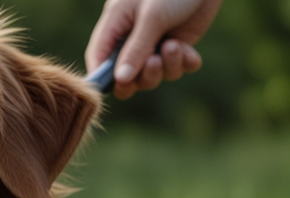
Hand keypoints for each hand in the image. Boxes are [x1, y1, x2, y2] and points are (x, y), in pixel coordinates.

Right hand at [86, 0, 221, 98]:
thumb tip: (120, 80)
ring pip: (154, 75)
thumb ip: (136, 49)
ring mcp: (155, 44)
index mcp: (115, 25)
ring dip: (167, 67)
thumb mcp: (151, 17)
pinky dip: (185, 64)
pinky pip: (177, 68)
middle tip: (155, 63)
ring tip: (175, 47)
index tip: (115, 87)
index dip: (102, 77)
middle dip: (143, 76)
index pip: (98, 57)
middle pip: (127, 76)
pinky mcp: (178, 45)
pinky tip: (191, 52)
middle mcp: (132, 38)